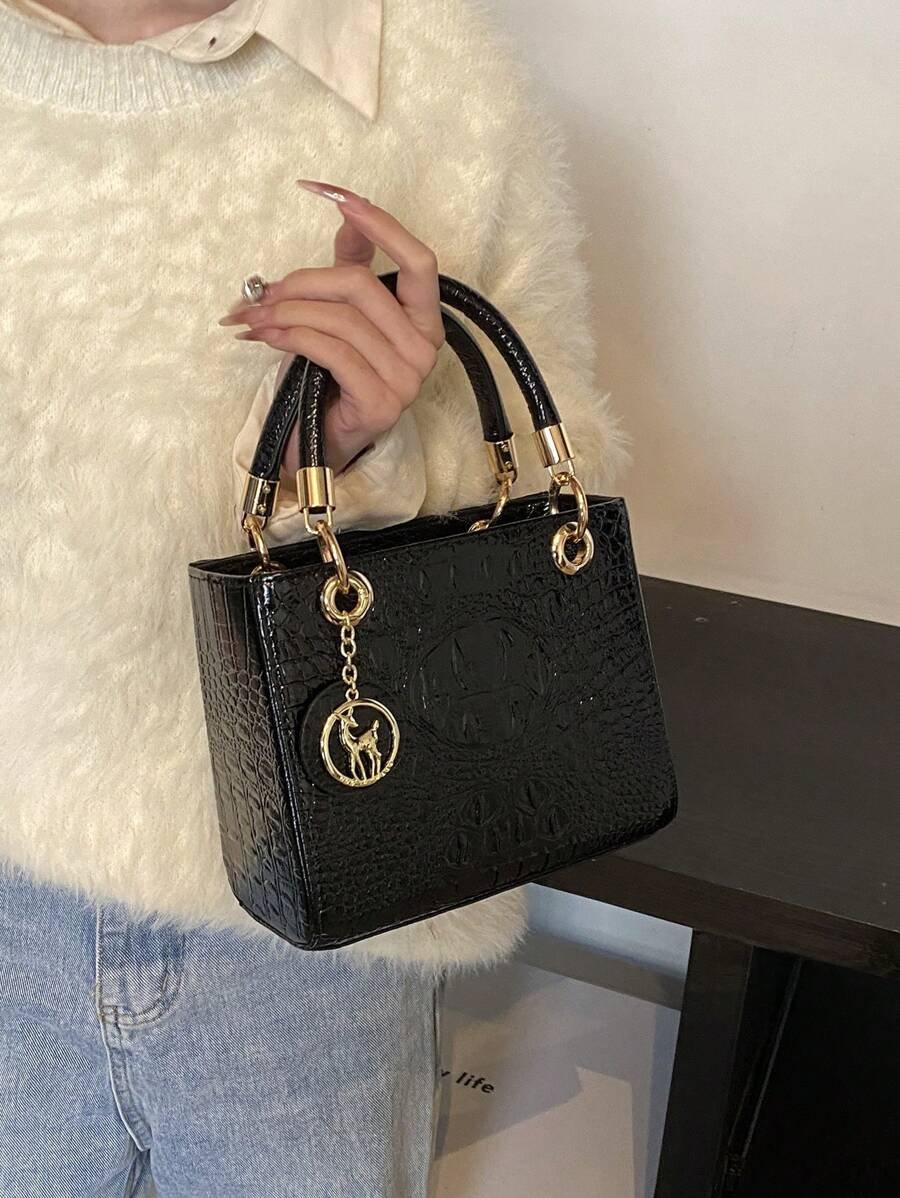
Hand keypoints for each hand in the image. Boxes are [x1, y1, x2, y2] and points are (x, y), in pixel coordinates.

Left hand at [219, 181, 444, 475]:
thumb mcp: (340, 316)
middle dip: (301, 281)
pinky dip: (290, 336)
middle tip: (260, 292)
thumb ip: (351, 268)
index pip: (419, 260)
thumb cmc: (329, 378)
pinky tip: (264, 336)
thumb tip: (348, 218)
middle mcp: (425, 348)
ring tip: (251, 316)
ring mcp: (407, 379)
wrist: (319, 443)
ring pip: (339, 319)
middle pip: (360, 286)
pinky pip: (330, 350)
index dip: (380, 224)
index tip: (335, 195)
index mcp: (423, 320)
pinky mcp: (381, 403)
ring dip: (284, 312)